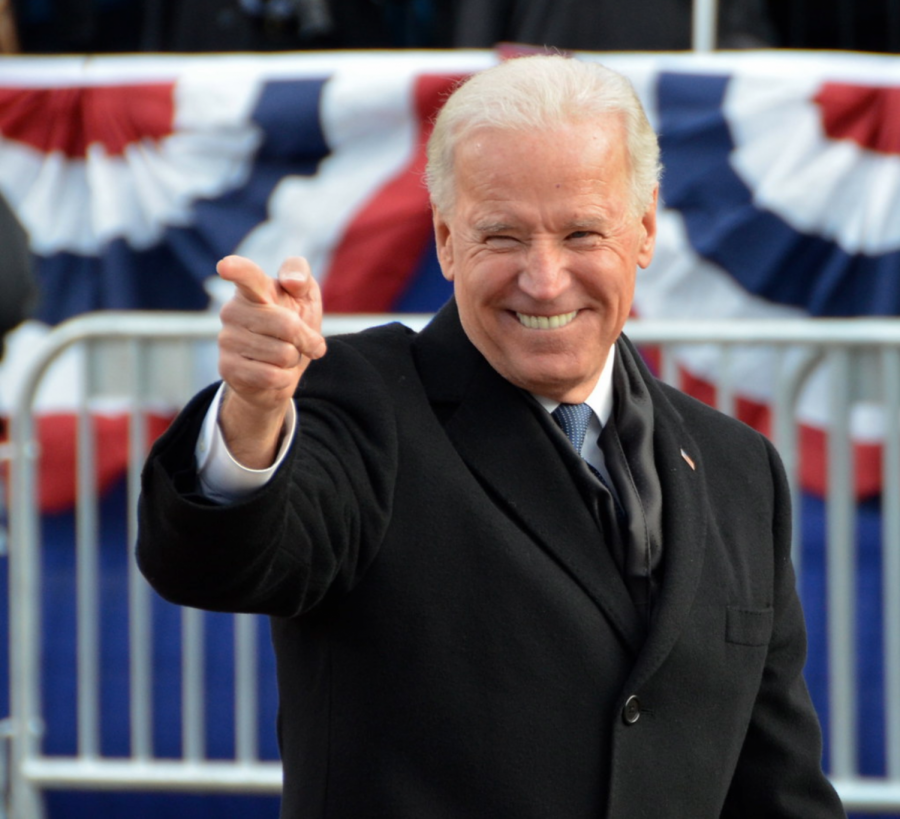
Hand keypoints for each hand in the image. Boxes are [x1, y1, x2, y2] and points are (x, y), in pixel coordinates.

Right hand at [215, 255, 325, 467]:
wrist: (280, 373)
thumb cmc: (292, 327)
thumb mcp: (305, 298)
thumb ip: (301, 277)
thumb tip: (291, 282)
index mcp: (252, 289)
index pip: (246, 275)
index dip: (237, 269)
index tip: (226, 266)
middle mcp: (232, 311)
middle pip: (288, 326)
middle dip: (306, 339)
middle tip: (301, 342)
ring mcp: (227, 340)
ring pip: (283, 354)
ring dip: (293, 360)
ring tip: (281, 357)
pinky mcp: (227, 368)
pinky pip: (272, 376)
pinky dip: (284, 378)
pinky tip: (274, 373)